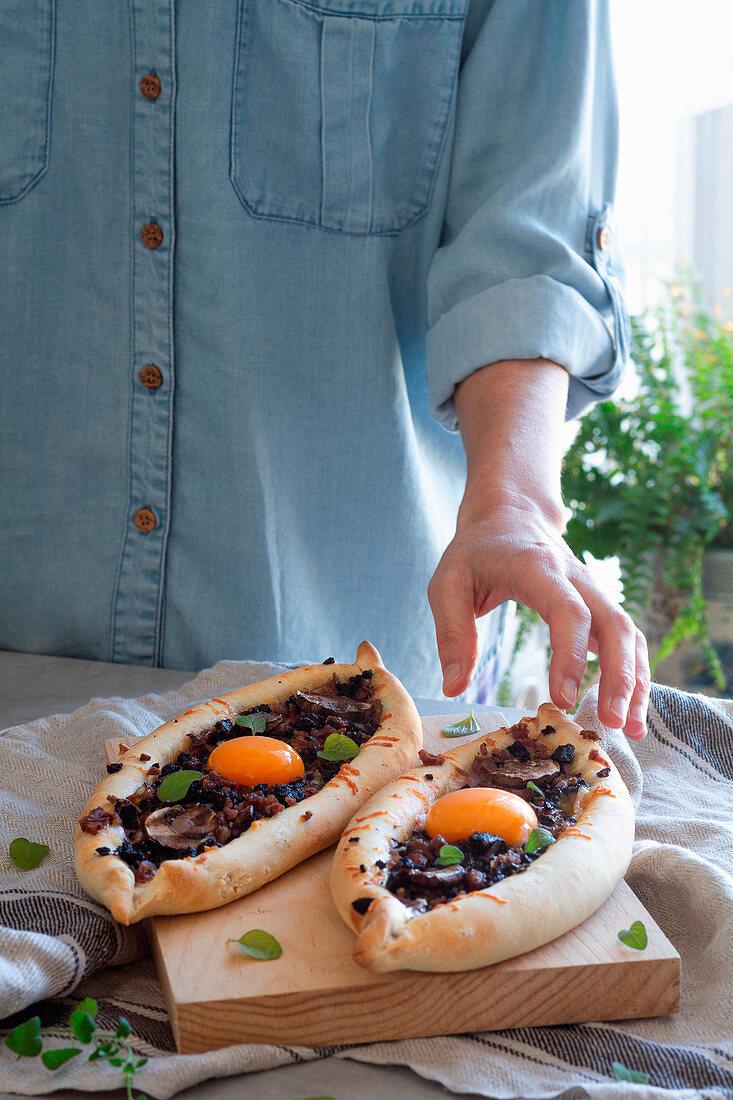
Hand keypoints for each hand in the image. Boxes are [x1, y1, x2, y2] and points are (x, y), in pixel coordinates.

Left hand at [427, 494, 649, 739]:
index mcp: (539, 568)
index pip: (568, 611)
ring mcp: (594, 590)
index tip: (563, 699)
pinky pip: (625, 638)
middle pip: (614, 624)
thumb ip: (452, 633)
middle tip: (611, 722)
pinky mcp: (598, 604)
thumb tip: (453, 687)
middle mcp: (577, 577)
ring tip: (630, 728)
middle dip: (620, 675)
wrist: (511, 514)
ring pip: (629, 633)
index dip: (570, 656)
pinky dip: (634, 673)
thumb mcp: (447, 583)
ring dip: (636, 680)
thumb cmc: (476, 551)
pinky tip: (629, 709)